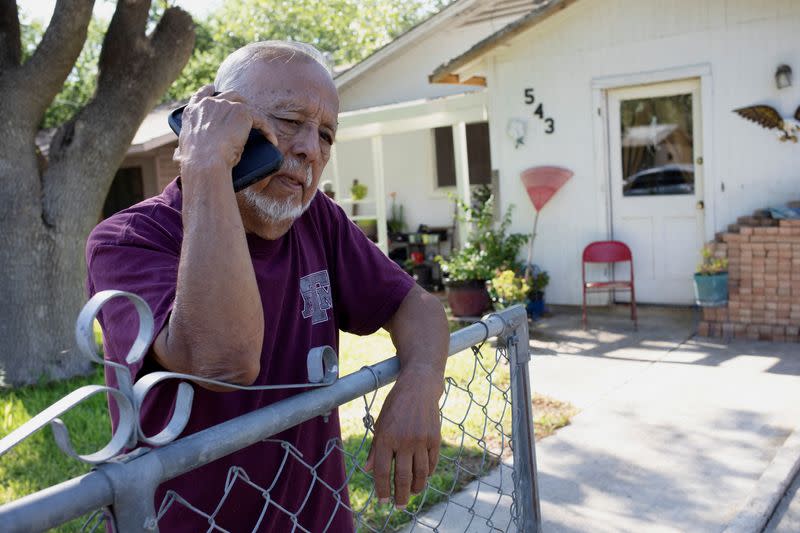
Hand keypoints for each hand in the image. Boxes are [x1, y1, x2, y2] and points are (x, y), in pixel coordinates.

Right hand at [174, 85, 278, 179]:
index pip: (202, 94)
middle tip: (244, 111)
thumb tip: (179, 156)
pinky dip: (267, 130)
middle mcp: (209, 104)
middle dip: (236, 100)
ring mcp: (226, 105)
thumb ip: (182, 149)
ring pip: (243, 103)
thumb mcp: (182, 152)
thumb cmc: (194, 162)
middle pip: (227, 95)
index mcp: (193, 111)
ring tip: (259, 124)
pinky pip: (259, 119)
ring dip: (251, 112)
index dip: (210, 91)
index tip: (214, 89)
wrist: (206, 161)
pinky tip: (271, 140)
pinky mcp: (242, 112)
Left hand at [364, 370, 442, 507]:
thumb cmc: (396, 405)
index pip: (383, 471)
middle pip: (403, 477)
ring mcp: (421, 440)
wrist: (419, 387)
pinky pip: (432, 463)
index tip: (382, 501)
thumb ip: (376, 448)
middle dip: (400, 495)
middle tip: (399, 506)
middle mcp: (404, 440)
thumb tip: (368, 469)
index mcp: (386, 437)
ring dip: (416, 488)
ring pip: (420, 474)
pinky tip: (423, 478)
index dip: (382, 489)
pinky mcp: (435, 438)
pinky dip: (427, 474)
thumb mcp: (380, 423)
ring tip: (412, 495)